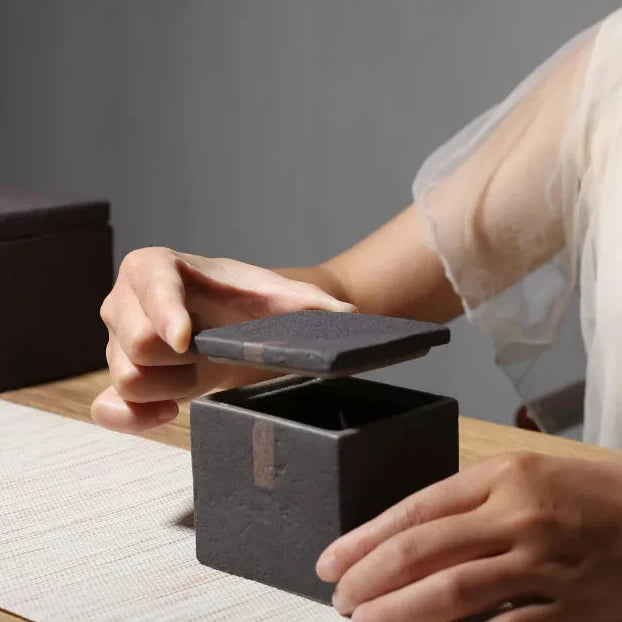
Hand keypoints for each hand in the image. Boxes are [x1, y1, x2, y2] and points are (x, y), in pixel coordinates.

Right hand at [91, 247, 354, 432]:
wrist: (237, 328)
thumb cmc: (254, 306)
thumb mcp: (286, 300)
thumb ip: (316, 306)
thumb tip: (352, 320)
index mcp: (156, 267)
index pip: (149, 284)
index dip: (166, 312)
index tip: (189, 341)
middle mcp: (126, 301)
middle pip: (135, 341)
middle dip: (181, 359)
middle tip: (213, 356)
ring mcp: (118, 343)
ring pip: (128, 377)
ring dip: (173, 385)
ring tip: (202, 376)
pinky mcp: (121, 380)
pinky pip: (107, 408)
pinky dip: (133, 417)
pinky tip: (169, 412)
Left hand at [317, 452, 621, 621]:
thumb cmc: (585, 491)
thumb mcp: (523, 476)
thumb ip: (469, 502)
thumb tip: (409, 536)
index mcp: (501, 476)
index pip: (415, 510)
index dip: (366, 539)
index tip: (332, 560)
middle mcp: (518, 516)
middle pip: (424, 551)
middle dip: (371, 578)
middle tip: (340, 598)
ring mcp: (547, 564)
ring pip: (455, 594)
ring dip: (400, 613)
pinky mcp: (576, 609)